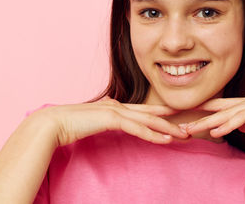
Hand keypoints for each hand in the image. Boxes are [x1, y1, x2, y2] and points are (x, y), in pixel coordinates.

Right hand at [32, 96, 188, 146]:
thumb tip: (112, 117)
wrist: (54, 123)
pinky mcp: (112, 119)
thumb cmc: (72, 123)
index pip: (146, 110)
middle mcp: (120, 106)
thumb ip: (106, 117)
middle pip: (153, 113)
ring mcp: (117, 110)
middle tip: (190, 126)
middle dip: (173, 120)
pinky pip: (137, 128)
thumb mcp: (94, 119)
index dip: (164, 114)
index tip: (179, 119)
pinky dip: (153, 134)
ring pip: (149, 120)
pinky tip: (167, 140)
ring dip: (169, 128)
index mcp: (117, 106)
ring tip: (185, 135)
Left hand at [181, 83, 244, 136]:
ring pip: (223, 114)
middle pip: (214, 109)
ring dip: (204, 123)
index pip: (217, 108)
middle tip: (174, 122)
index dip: (199, 112)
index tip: (182, 118)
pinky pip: (241, 118)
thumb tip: (237, 128)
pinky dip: (227, 125)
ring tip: (187, 130)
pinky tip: (215, 132)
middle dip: (194, 116)